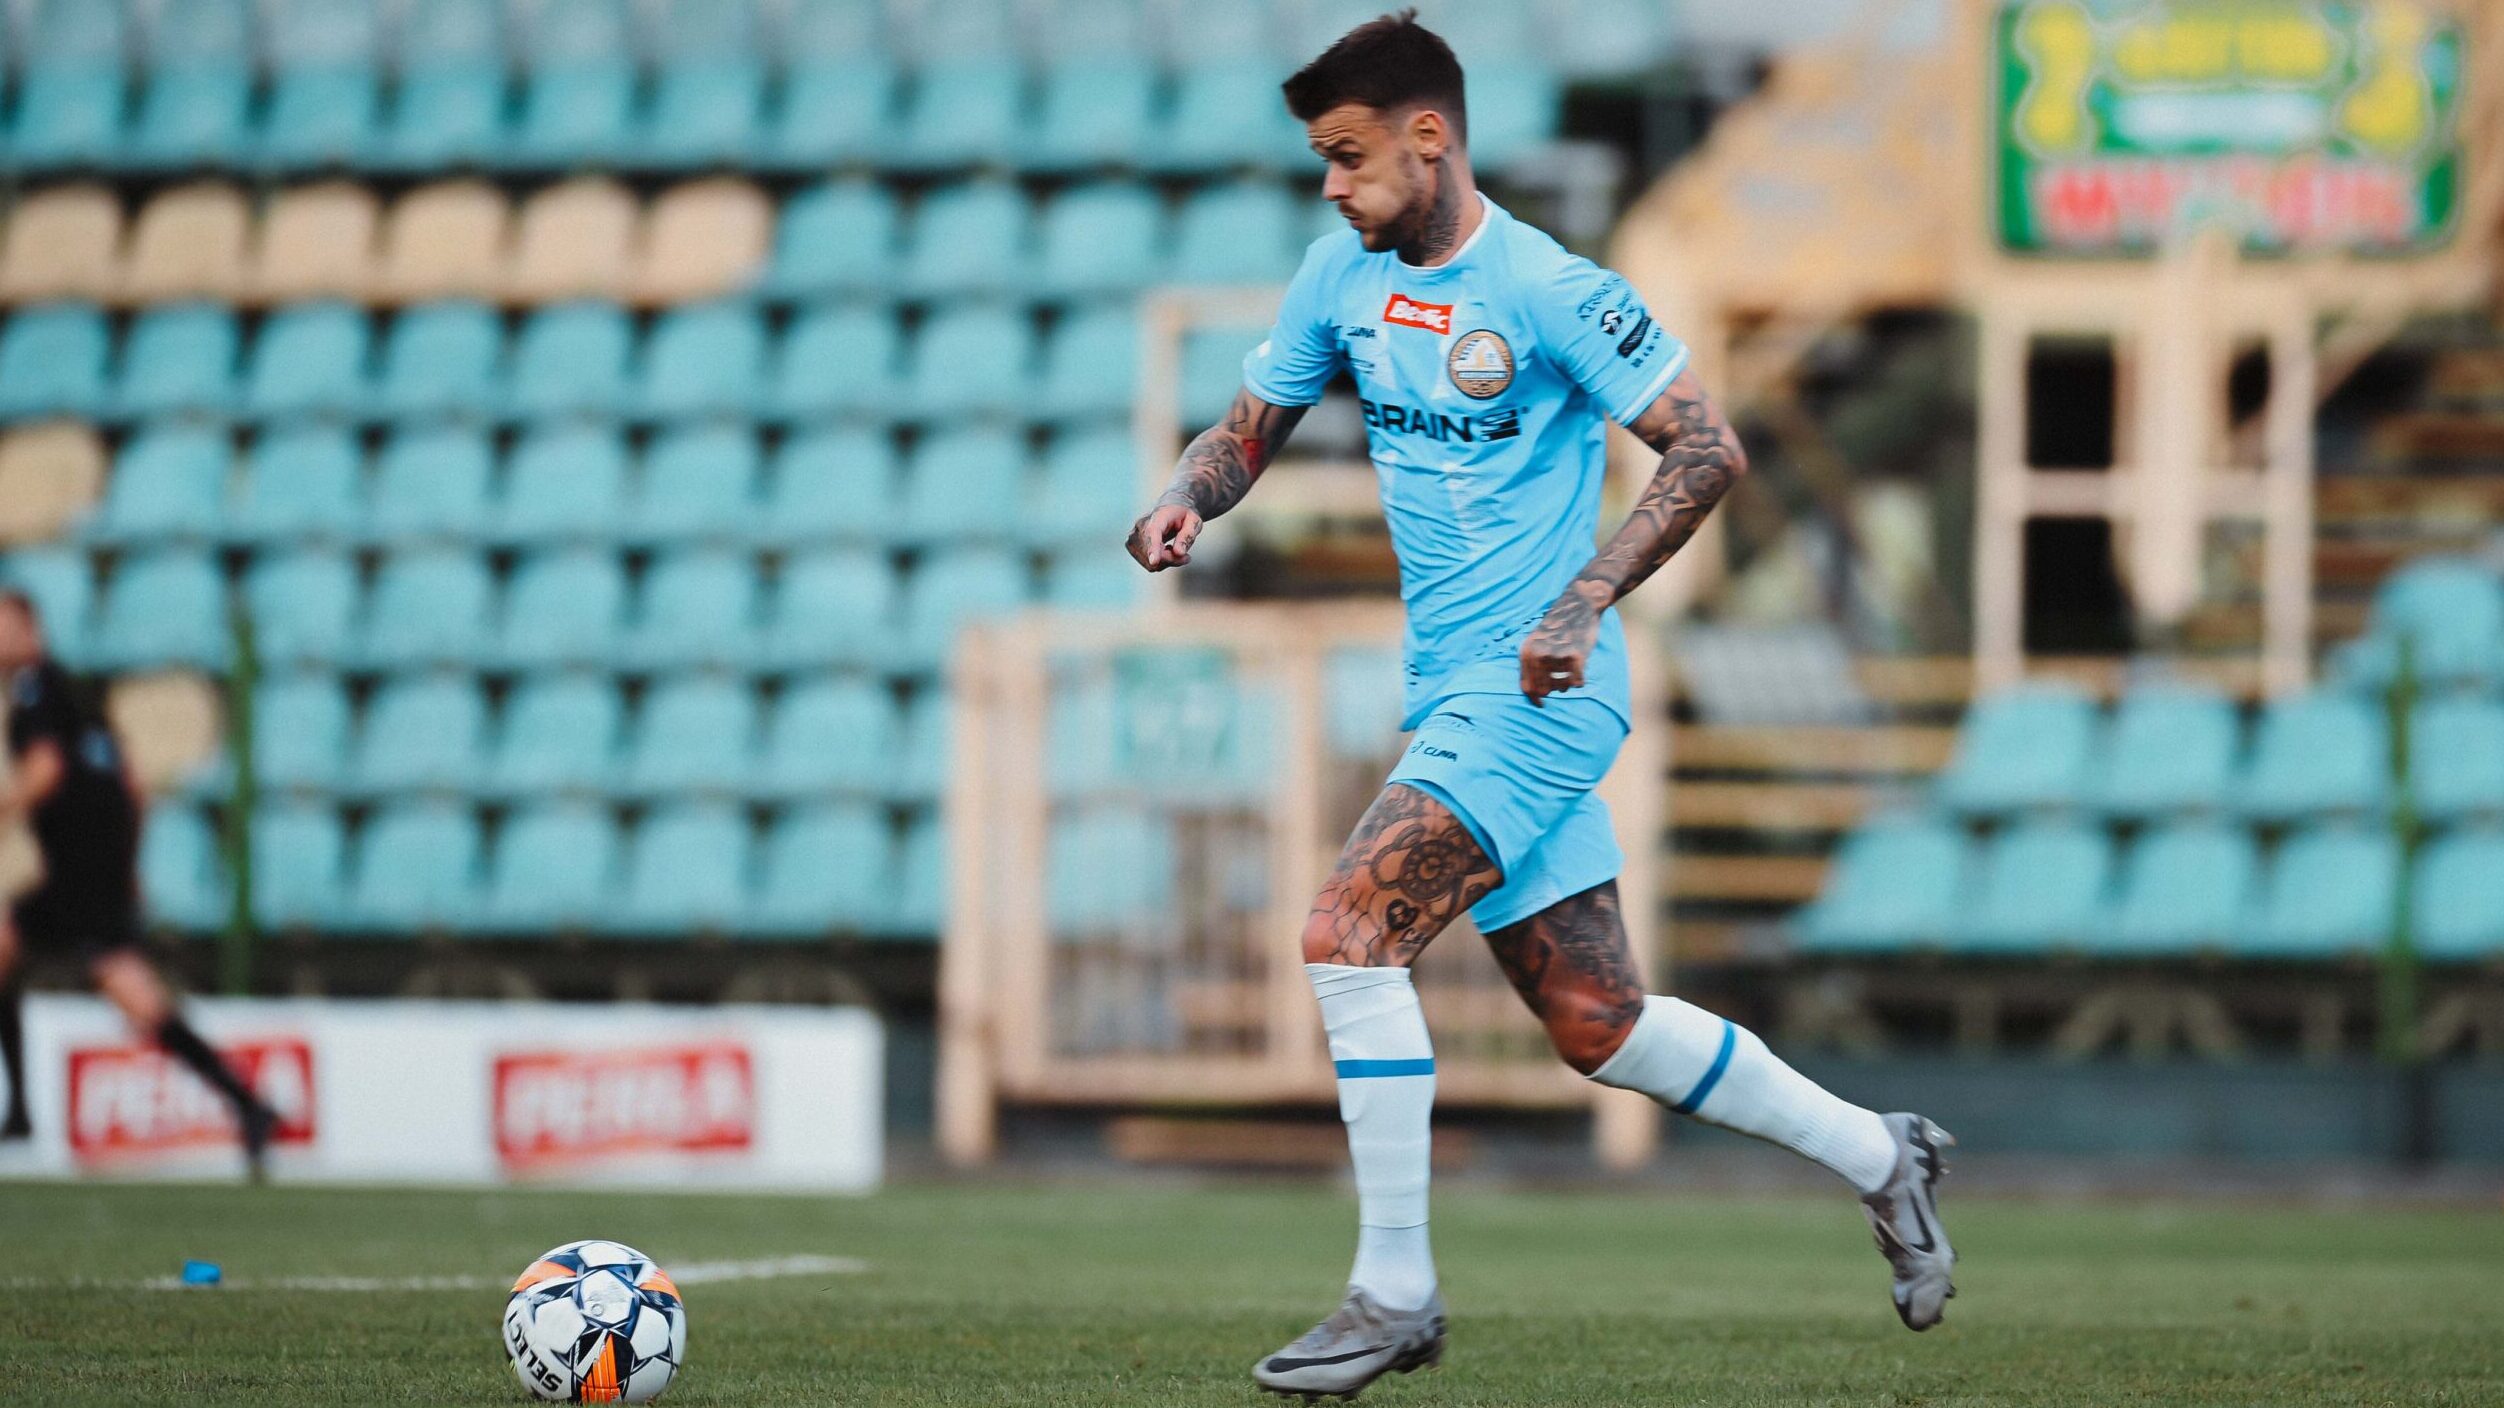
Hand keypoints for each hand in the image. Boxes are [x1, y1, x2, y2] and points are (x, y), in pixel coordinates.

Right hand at [1125, 503, 1202, 571]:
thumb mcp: (1194, 522)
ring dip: (1167, 562)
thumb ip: (1187, 536)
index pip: (1153, 533)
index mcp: (1158, 516)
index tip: (1154, 562)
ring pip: (1152, 564)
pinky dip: (1160, 563)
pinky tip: (1164, 551)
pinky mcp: (1131, 546)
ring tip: (1175, 549)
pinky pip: (1148, 565)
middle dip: (1173, 560)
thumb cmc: (1183, 515)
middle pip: (1156, 555)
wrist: (1170, 508)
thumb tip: (1178, 553)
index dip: (1154, 548)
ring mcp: (1133, 537)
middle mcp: (1140, 525)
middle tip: (1186, 557)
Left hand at [1519, 585, 1605, 706]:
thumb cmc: (1558, 630)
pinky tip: (1580, 669)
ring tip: (1569, 670)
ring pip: (1562, 687)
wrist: (1578, 606)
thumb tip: (1534, 697)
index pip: (1527, 687)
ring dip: (1566, 683)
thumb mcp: (1536, 643)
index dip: (1535, 699)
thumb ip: (1531, 667)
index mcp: (1526, 652)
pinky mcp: (1575, 656)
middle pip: (1545, 690)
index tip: (1542, 705)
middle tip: (1562, 678)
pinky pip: (1577, 683)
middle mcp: (1538, 654)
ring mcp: (1556, 655)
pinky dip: (1580, 680)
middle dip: (1553, 689)